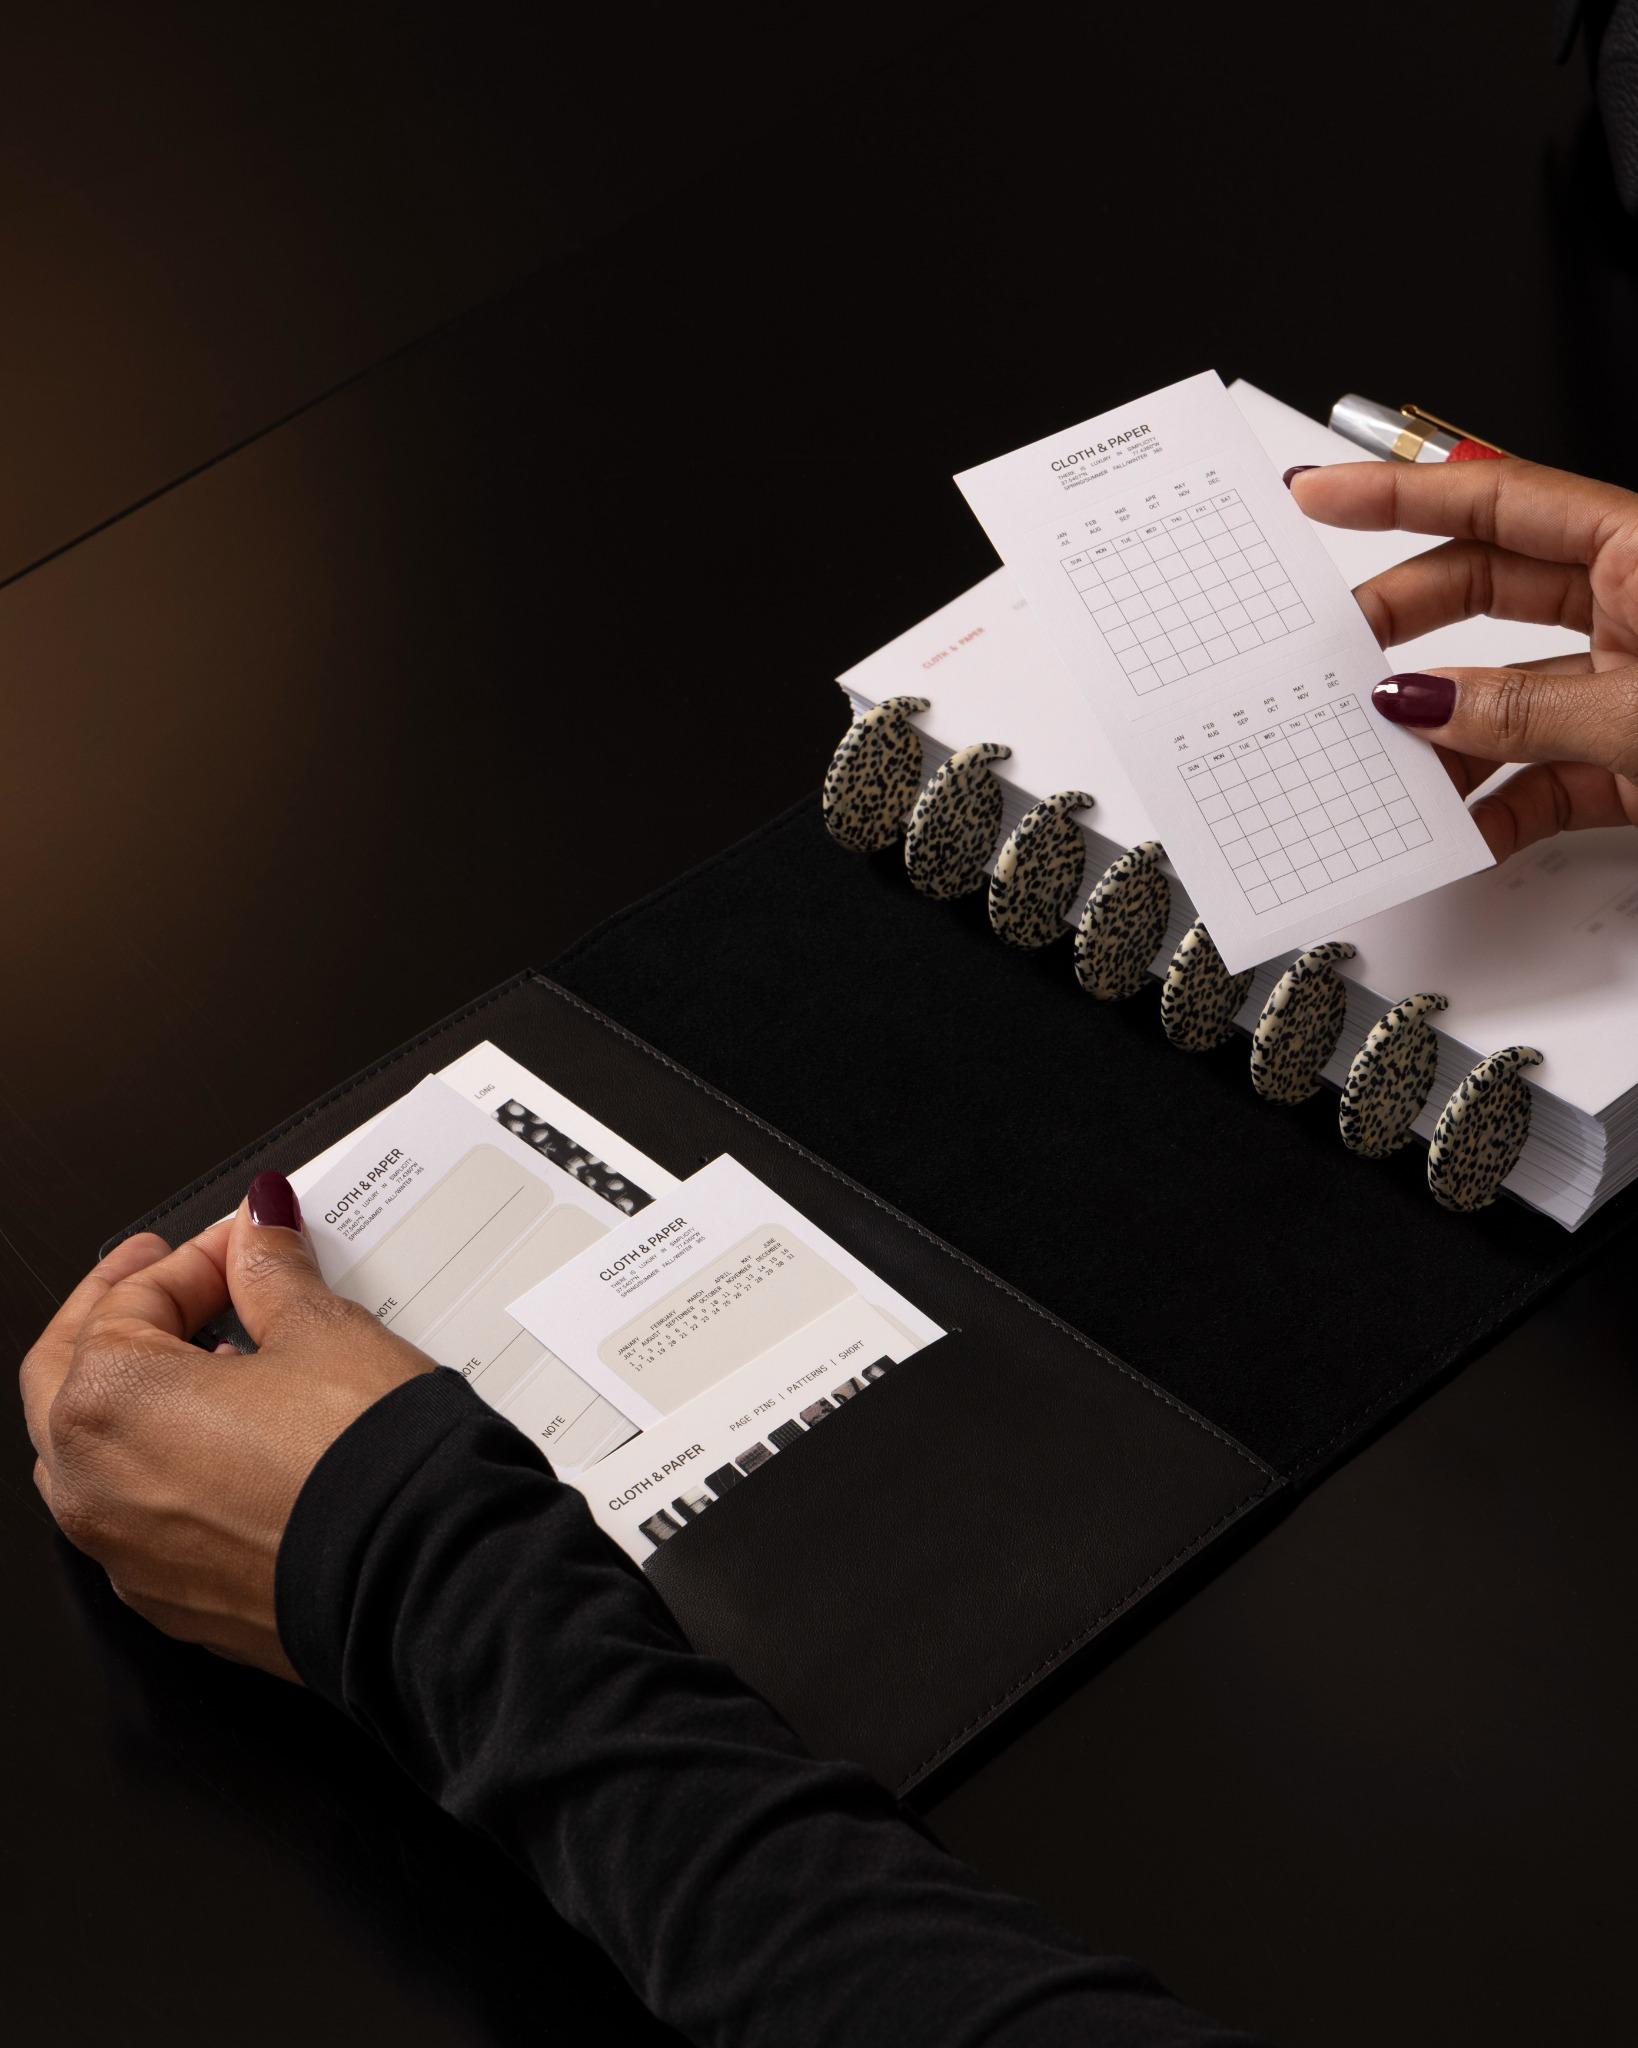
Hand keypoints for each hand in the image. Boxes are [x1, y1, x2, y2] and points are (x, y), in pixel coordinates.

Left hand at [19, 1174, 430, 1678]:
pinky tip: (234, 1447)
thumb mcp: (323, 1331)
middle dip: (122, 1317)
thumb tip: (259, 1230)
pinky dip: (167, 1470)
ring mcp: (128, 1555)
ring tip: (210, 1362)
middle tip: (173, 1280)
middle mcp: (93, 1488)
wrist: (422, 1577)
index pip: (132, 1301)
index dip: (197, 1258)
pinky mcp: (177, 1602)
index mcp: (108, 1403)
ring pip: (94, 1457)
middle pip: (71, 1377)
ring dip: (135, 1399)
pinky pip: (145, 1519)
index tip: (246, 1242)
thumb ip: (270, 1271)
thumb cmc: (364, 1463)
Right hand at [1289, 458, 1637, 859]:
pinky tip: (1455, 834)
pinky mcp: (1631, 766)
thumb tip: (1424, 703)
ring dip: (1441, 741)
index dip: (1399, 494)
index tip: (1315, 495)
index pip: (1499, 501)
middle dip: (1398, 625)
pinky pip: (1542, 781)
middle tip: (1327, 650)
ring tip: (1382, 766)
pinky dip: (1495, 810)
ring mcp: (1627, 690)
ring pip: (1505, 700)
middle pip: (1485, 591)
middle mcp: (1631, 611)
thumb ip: (1530, 711)